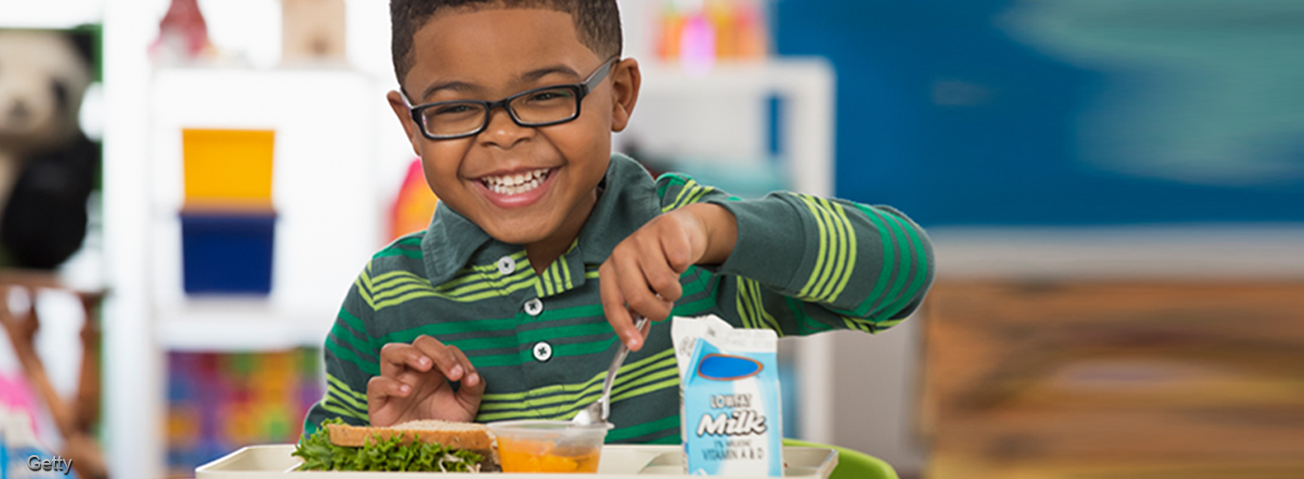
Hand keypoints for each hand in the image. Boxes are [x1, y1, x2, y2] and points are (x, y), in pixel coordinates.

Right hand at [367, 335, 484, 426]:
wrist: (426, 453)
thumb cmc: (442, 427)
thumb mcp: (465, 408)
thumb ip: (473, 389)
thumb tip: (473, 377)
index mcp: (434, 370)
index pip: (444, 348)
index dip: (457, 358)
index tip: (468, 378)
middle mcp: (413, 373)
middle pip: (420, 343)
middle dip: (439, 352)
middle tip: (453, 373)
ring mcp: (394, 384)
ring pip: (389, 351)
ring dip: (410, 353)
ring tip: (426, 366)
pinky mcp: (379, 403)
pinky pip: (375, 384)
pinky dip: (389, 384)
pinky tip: (406, 392)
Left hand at [599, 203, 736, 350]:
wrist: (680, 230)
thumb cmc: (658, 261)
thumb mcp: (643, 286)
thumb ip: (637, 313)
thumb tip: (635, 341)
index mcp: (610, 270)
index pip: (612, 304)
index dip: (623, 327)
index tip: (635, 345)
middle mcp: (621, 253)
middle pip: (638, 297)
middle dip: (658, 310)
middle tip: (665, 304)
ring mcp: (642, 238)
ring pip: (662, 282)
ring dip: (674, 289)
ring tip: (672, 279)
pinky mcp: (665, 228)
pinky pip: (680, 261)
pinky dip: (684, 266)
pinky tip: (678, 259)